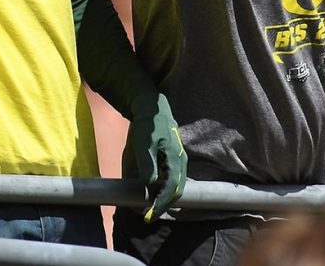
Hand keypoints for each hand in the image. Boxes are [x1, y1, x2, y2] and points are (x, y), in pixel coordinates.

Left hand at [129, 93, 186, 221]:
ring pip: (177, 186)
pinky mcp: (175, 160)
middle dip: (164, 205)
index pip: (171, 189)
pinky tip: (155, 193)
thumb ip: (147, 163)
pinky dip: (166, 190)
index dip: (161, 203)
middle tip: (148, 215)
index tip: (149, 214)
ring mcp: (180, 161)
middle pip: (177, 191)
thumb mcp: (142, 144)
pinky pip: (173, 179)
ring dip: (165, 199)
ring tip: (150, 207)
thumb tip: (150, 184)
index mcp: (175, 159)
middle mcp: (181, 162)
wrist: (152, 109)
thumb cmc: (147, 126)